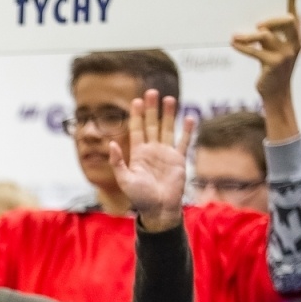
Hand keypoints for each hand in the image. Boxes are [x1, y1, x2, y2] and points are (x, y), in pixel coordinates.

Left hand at [111, 92, 194, 233]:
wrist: (159, 209)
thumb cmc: (140, 197)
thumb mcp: (125, 180)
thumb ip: (117, 162)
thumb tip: (111, 144)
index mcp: (138, 154)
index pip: (136, 130)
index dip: (136, 116)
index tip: (135, 101)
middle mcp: (152, 150)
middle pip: (152, 125)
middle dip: (151, 109)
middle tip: (151, 92)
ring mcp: (166, 153)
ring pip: (167, 129)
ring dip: (168, 114)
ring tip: (169, 98)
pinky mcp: (179, 159)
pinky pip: (183, 141)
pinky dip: (186, 130)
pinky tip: (188, 117)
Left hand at [232, 0, 300, 106]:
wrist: (276, 93)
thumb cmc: (273, 69)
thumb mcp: (274, 50)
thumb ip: (269, 37)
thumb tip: (255, 25)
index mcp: (295, 37)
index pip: (294, 16)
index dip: (292, 3)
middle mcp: (294, 43)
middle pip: (286, 21)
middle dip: (271, 19)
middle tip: (257, 23)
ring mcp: (285, 54)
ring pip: (265, 36)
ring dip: (248, 35)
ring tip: (235, 35)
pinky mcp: (274, 64)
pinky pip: (255, 51)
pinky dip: (242, 47)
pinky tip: (234, 44)